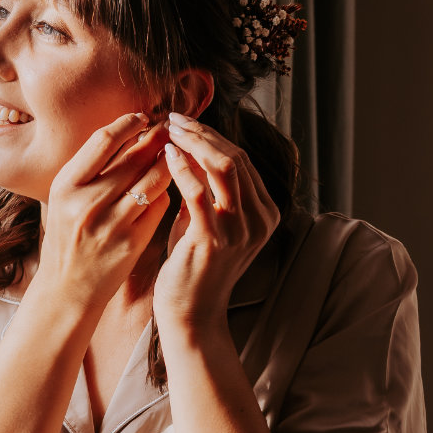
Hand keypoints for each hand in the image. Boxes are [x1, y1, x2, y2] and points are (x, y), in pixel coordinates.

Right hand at [33, 113, 173, 324]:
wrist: (68, 287)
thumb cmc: (68, 236)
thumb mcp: (66, 198)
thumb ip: (91, 169)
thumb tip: (129, 132)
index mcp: (65, 186)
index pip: (103, 140)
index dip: (127, 123)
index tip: (143, 117)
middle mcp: (86, 203)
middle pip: (132, 157)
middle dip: (156, 139)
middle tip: (170, 129)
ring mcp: (110, 224)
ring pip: (152, 180)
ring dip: (168, 162)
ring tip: (175, 152)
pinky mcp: (132, 242)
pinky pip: (158, 206)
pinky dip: (165, 191)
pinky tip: (168, 185)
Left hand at [153, 113, 279, 344]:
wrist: (192, 314)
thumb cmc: (193, 265)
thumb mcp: (207, 221)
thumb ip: (207, 189)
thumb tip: (190, 148)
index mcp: (265, 213)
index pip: (242, 160)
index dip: (213, 136)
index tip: (185, 122)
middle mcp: (260, 219)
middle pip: (235, 158)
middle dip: (203, 133)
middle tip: (174, 118)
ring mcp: (241, 230)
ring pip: (224, 168)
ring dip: (194, 144)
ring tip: (169, 131)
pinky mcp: (215, 240)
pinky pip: (199, 193)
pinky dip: (183, 169)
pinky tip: (167, 157)